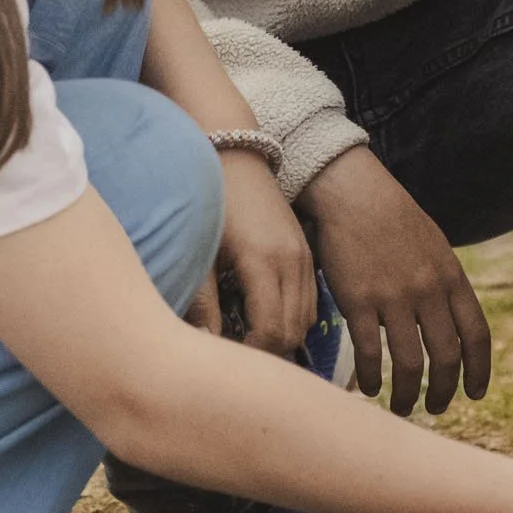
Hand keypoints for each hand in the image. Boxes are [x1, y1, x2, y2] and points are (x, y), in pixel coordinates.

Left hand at [216, 149, 317, 356]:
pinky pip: (310, 301)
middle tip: (236, 354)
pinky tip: (265, 318)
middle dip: (267, 352)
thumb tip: (204, 344)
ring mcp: (303, 257)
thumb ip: (203, 301)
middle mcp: (292, 263)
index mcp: (263, 263)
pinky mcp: (306, 252)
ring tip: (248, 339)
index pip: (271, 331)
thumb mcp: (202, 252)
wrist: (235, 154)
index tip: (227, 359)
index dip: (251, 354)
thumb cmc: (211, 202)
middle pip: (293, 332)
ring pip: (306, 320)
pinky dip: (293, 318)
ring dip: (282, 337)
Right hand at [303, 144, 491, 417]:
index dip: (479, 371)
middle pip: (446, 357)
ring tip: (400, 406)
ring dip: (406, 394)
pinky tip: (369, 388)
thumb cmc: (393, 219)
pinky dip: (371, 378)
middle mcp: (428, 290)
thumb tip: (454, 324)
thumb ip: (446, 285)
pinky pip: (369, 353)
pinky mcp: (358, 300)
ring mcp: (393, 296)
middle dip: (443, 392)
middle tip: (436, 408)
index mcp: (451, 277)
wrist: (353, 193)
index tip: (474, 394)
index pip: (476, 336)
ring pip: (409, 363)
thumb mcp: (434, 246)